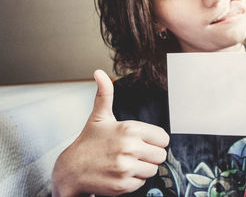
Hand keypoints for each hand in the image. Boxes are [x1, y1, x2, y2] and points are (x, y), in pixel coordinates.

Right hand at [52, 70, 169, 196]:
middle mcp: (129, 148)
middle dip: (150, 155)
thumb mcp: (99, 116)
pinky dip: (133, 180)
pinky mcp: (123, 185)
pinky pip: (142, 183)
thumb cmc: (88, 142)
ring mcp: (126, 167)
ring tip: (126, 162)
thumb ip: (105, 94)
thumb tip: (99, 73)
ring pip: (153, 170)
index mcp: (129, 129)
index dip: (155, 140)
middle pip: (161, 155)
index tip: (144, 142)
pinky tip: (120, 173)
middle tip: (135, 153)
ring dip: (143, 168)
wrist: (70, 169)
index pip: (163, 138)